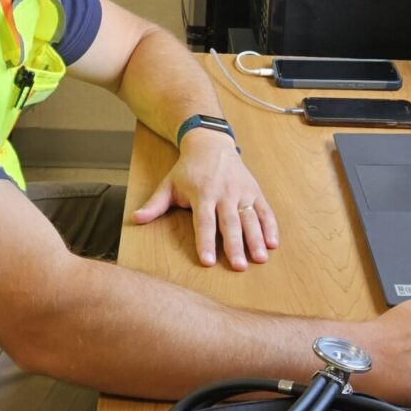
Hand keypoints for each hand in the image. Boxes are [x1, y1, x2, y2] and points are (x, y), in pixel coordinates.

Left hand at [131, 128, 279, 269]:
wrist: (211, 142)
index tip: (208, 261)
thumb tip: (136, 218)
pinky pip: (265, 210)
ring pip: (251, 218)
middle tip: (239, 267)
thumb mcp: (169, 184)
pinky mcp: (255, 190)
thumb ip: (155, 204)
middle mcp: (224, 193)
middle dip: (235, 246)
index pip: (204, 221)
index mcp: (202, 193)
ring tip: (260, 258)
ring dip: (257, 239)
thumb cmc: (188, 168)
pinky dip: (271, 226)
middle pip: (230, 223)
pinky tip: (274, 243)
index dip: (205, 242)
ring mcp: (241, 191)